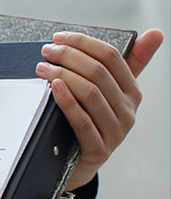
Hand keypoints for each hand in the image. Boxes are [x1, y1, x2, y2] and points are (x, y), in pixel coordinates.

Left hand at [37, 28, 163, 190]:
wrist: (77, 165)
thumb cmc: (91, 123)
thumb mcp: (109, 93)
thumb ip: (128, 64)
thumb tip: (156, 33)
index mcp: (132, 92)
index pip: (112, 57)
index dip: (84, 43)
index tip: (59, 37)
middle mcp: (128, 111)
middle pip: (98, 73)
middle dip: (69, 57)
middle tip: (46, 52)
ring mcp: (115, 132)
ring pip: (90, 94)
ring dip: (63, 75)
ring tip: (42, 68)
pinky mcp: (99, 150)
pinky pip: (82, 121)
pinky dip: (67, 102)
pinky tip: (54, 88)